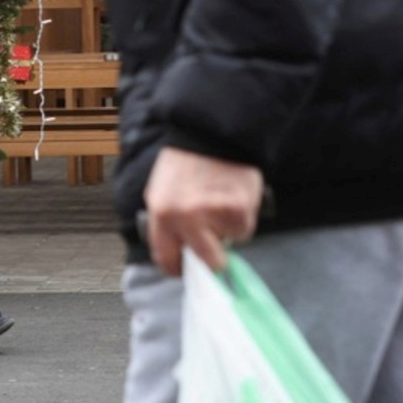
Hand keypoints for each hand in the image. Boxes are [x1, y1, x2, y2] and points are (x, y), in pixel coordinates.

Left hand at [143, 146, 263, 276]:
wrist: (210, 133)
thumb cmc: (183, 163)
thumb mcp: (159, 192)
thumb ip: (166, 224)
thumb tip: (179, 253)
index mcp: (161, 213)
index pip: (167, 259)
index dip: (178, 268)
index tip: (186, 269)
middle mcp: (186, 218)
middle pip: (207, 263)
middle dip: (211, 261)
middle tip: (213, 249)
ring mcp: (215, 215)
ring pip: (230, 244)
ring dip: (227, 232)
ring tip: (219, 204)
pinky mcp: (240, 210)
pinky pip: (244, 229)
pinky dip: (241, 219)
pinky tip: (232, 197)